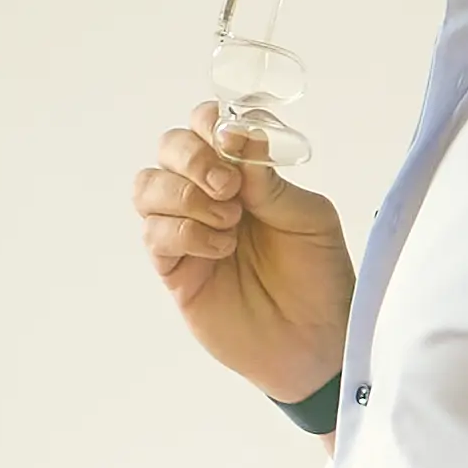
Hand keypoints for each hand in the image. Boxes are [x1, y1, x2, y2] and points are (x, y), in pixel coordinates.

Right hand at [140, 113, 347, 395]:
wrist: (316, 343)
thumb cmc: (320, 278)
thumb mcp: (311, 219)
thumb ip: (271, 181)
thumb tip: (238, 137)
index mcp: (243, 176)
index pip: (206, 127)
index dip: (208, 123)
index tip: (230, 139)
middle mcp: (208, 196)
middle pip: (168, 148)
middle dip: (192, 157)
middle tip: (229, 187)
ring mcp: (187, 232)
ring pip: (147, 187)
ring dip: (185, 196)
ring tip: (230, 223)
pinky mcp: (174, 270)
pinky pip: (155, 235)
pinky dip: (186, 233)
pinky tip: (221, 250)